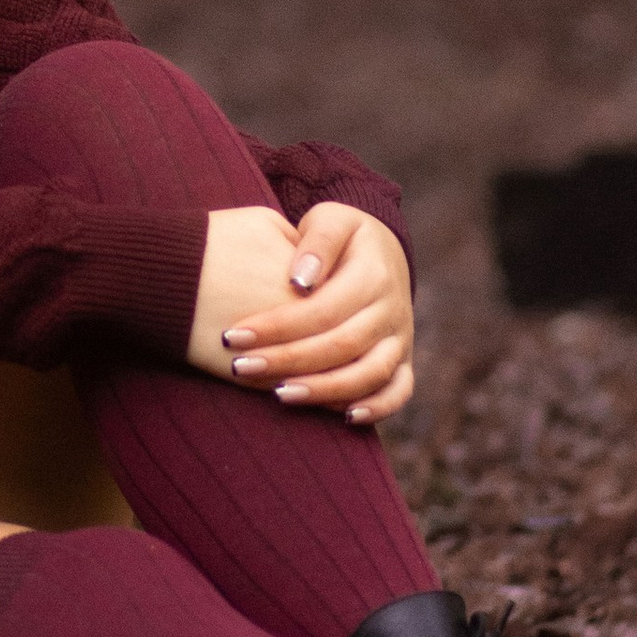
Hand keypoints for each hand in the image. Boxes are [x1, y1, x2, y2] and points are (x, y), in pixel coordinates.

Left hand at [188, 201, 414, 425]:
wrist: (381, 249)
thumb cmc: (341, 235)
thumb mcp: (331, 219)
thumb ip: (317, 242)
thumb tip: (298, 281)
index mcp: (374, 275)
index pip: (321, 310)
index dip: (277, 326)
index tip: (233, 335)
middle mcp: (392, 310)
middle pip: (340, 346)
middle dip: (286, 360)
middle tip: (240, 367)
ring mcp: (401, 338)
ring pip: (369, 375)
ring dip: (324, 391)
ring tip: (279, 395)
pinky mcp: (404, 359)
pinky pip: (398, 392)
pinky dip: (377, 408)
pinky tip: (343, 417)